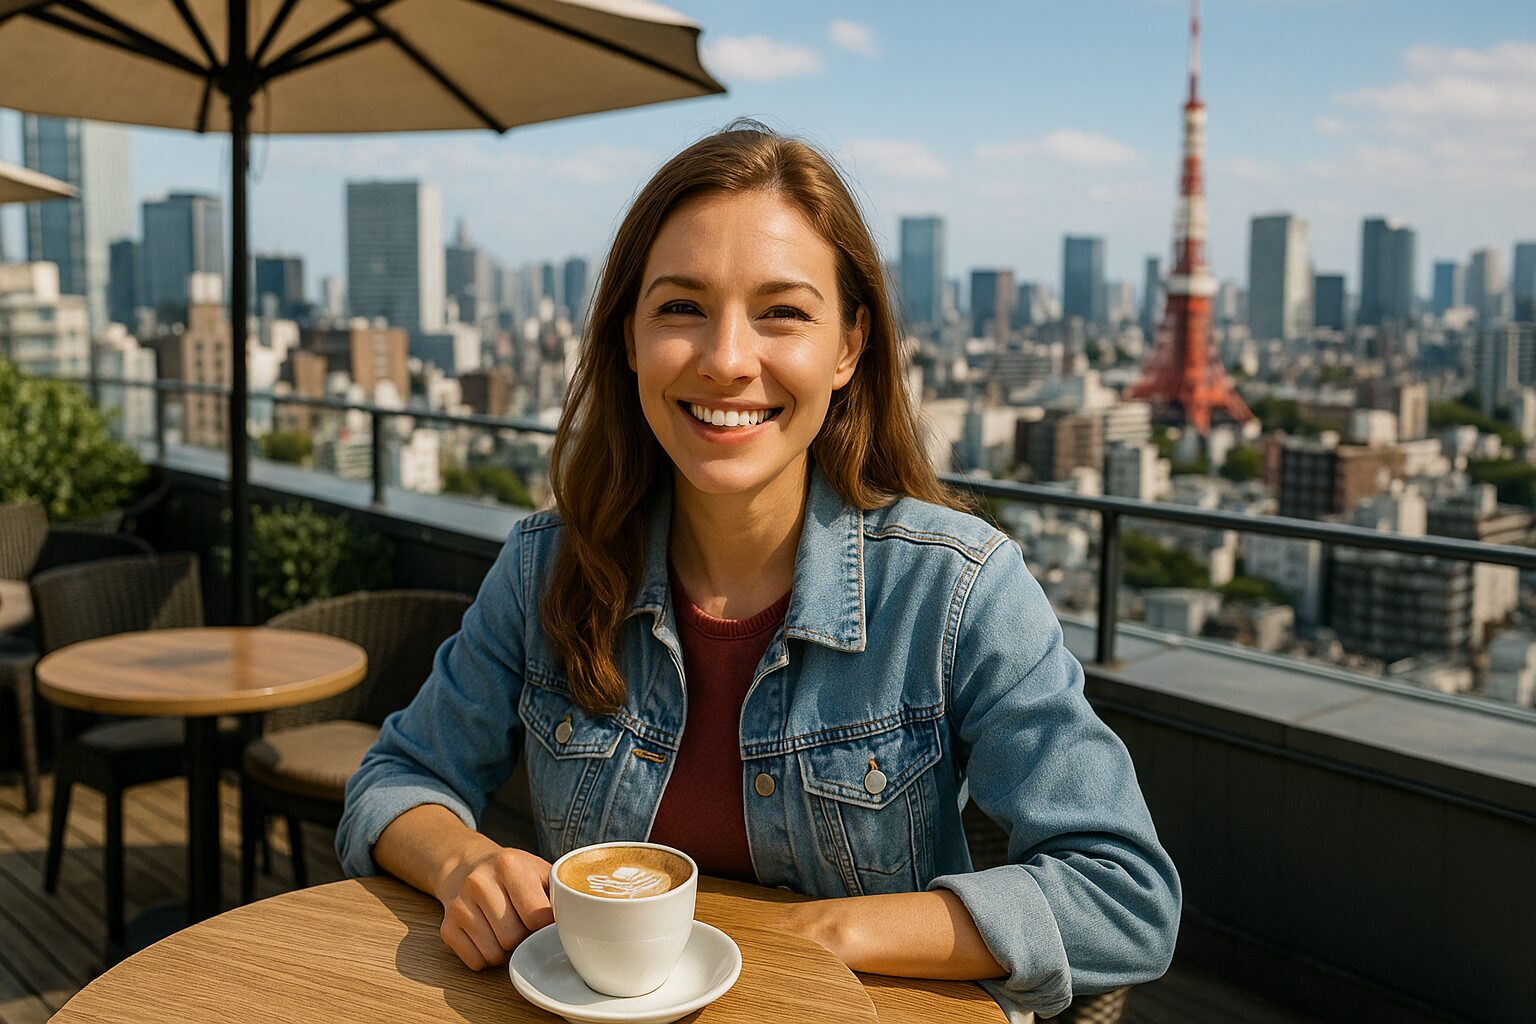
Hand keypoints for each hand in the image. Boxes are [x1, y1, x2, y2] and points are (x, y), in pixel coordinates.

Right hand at [434, 845, 554, 969]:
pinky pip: (475, 961)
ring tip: (506, 928)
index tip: (548, 921)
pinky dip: (487, 957)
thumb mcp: (539, 870)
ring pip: (494, 953)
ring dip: (506, 950)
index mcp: (509, 865)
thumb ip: (561, 892)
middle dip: (524, 937)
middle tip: (524, 923)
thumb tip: (582, 919)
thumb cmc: (513, 874)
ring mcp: (460, 905)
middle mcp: (479, 882)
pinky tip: (488, 935)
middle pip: (514, 937)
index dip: (547, 925)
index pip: (537, 916)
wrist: (466, 866)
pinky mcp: (447, 926)